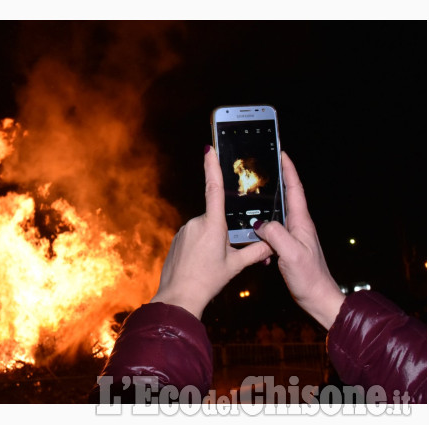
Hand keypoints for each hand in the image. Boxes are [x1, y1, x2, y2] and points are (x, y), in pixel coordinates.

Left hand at [151, 146, 272, 318]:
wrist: (179, 296)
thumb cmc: (207, 281)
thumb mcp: (235, 266)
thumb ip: (255, 252)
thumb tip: (272, 244)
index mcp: (212, 224)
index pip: (214, 189)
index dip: (212, 167)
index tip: (210, 148)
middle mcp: (196, 222)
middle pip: (215, 218)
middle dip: (222, 232)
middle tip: (222, 256)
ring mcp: (184, 230)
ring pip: (204, 229)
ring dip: (210, 241)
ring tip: (209, 264)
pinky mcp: (176, 239)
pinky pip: (192, 237)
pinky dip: (199, 247)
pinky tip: (199, 264)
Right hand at [253, 152, 344, 328]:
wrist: (318, 299)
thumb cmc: (310, 277)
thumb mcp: (291, 254)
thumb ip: (275, 234)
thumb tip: (259, 222)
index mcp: (301, 222)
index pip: (295, 188)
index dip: (288, 169)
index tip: (280, 153)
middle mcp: (298, 225)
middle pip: (285, 197)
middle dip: (274, 181)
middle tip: (258, 170)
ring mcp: (293, 236)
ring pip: (275, 214)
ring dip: (263, 206)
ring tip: (249, 197)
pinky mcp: (287, 247)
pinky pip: (271, 231)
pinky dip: (260, 228)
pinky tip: (251, 233)